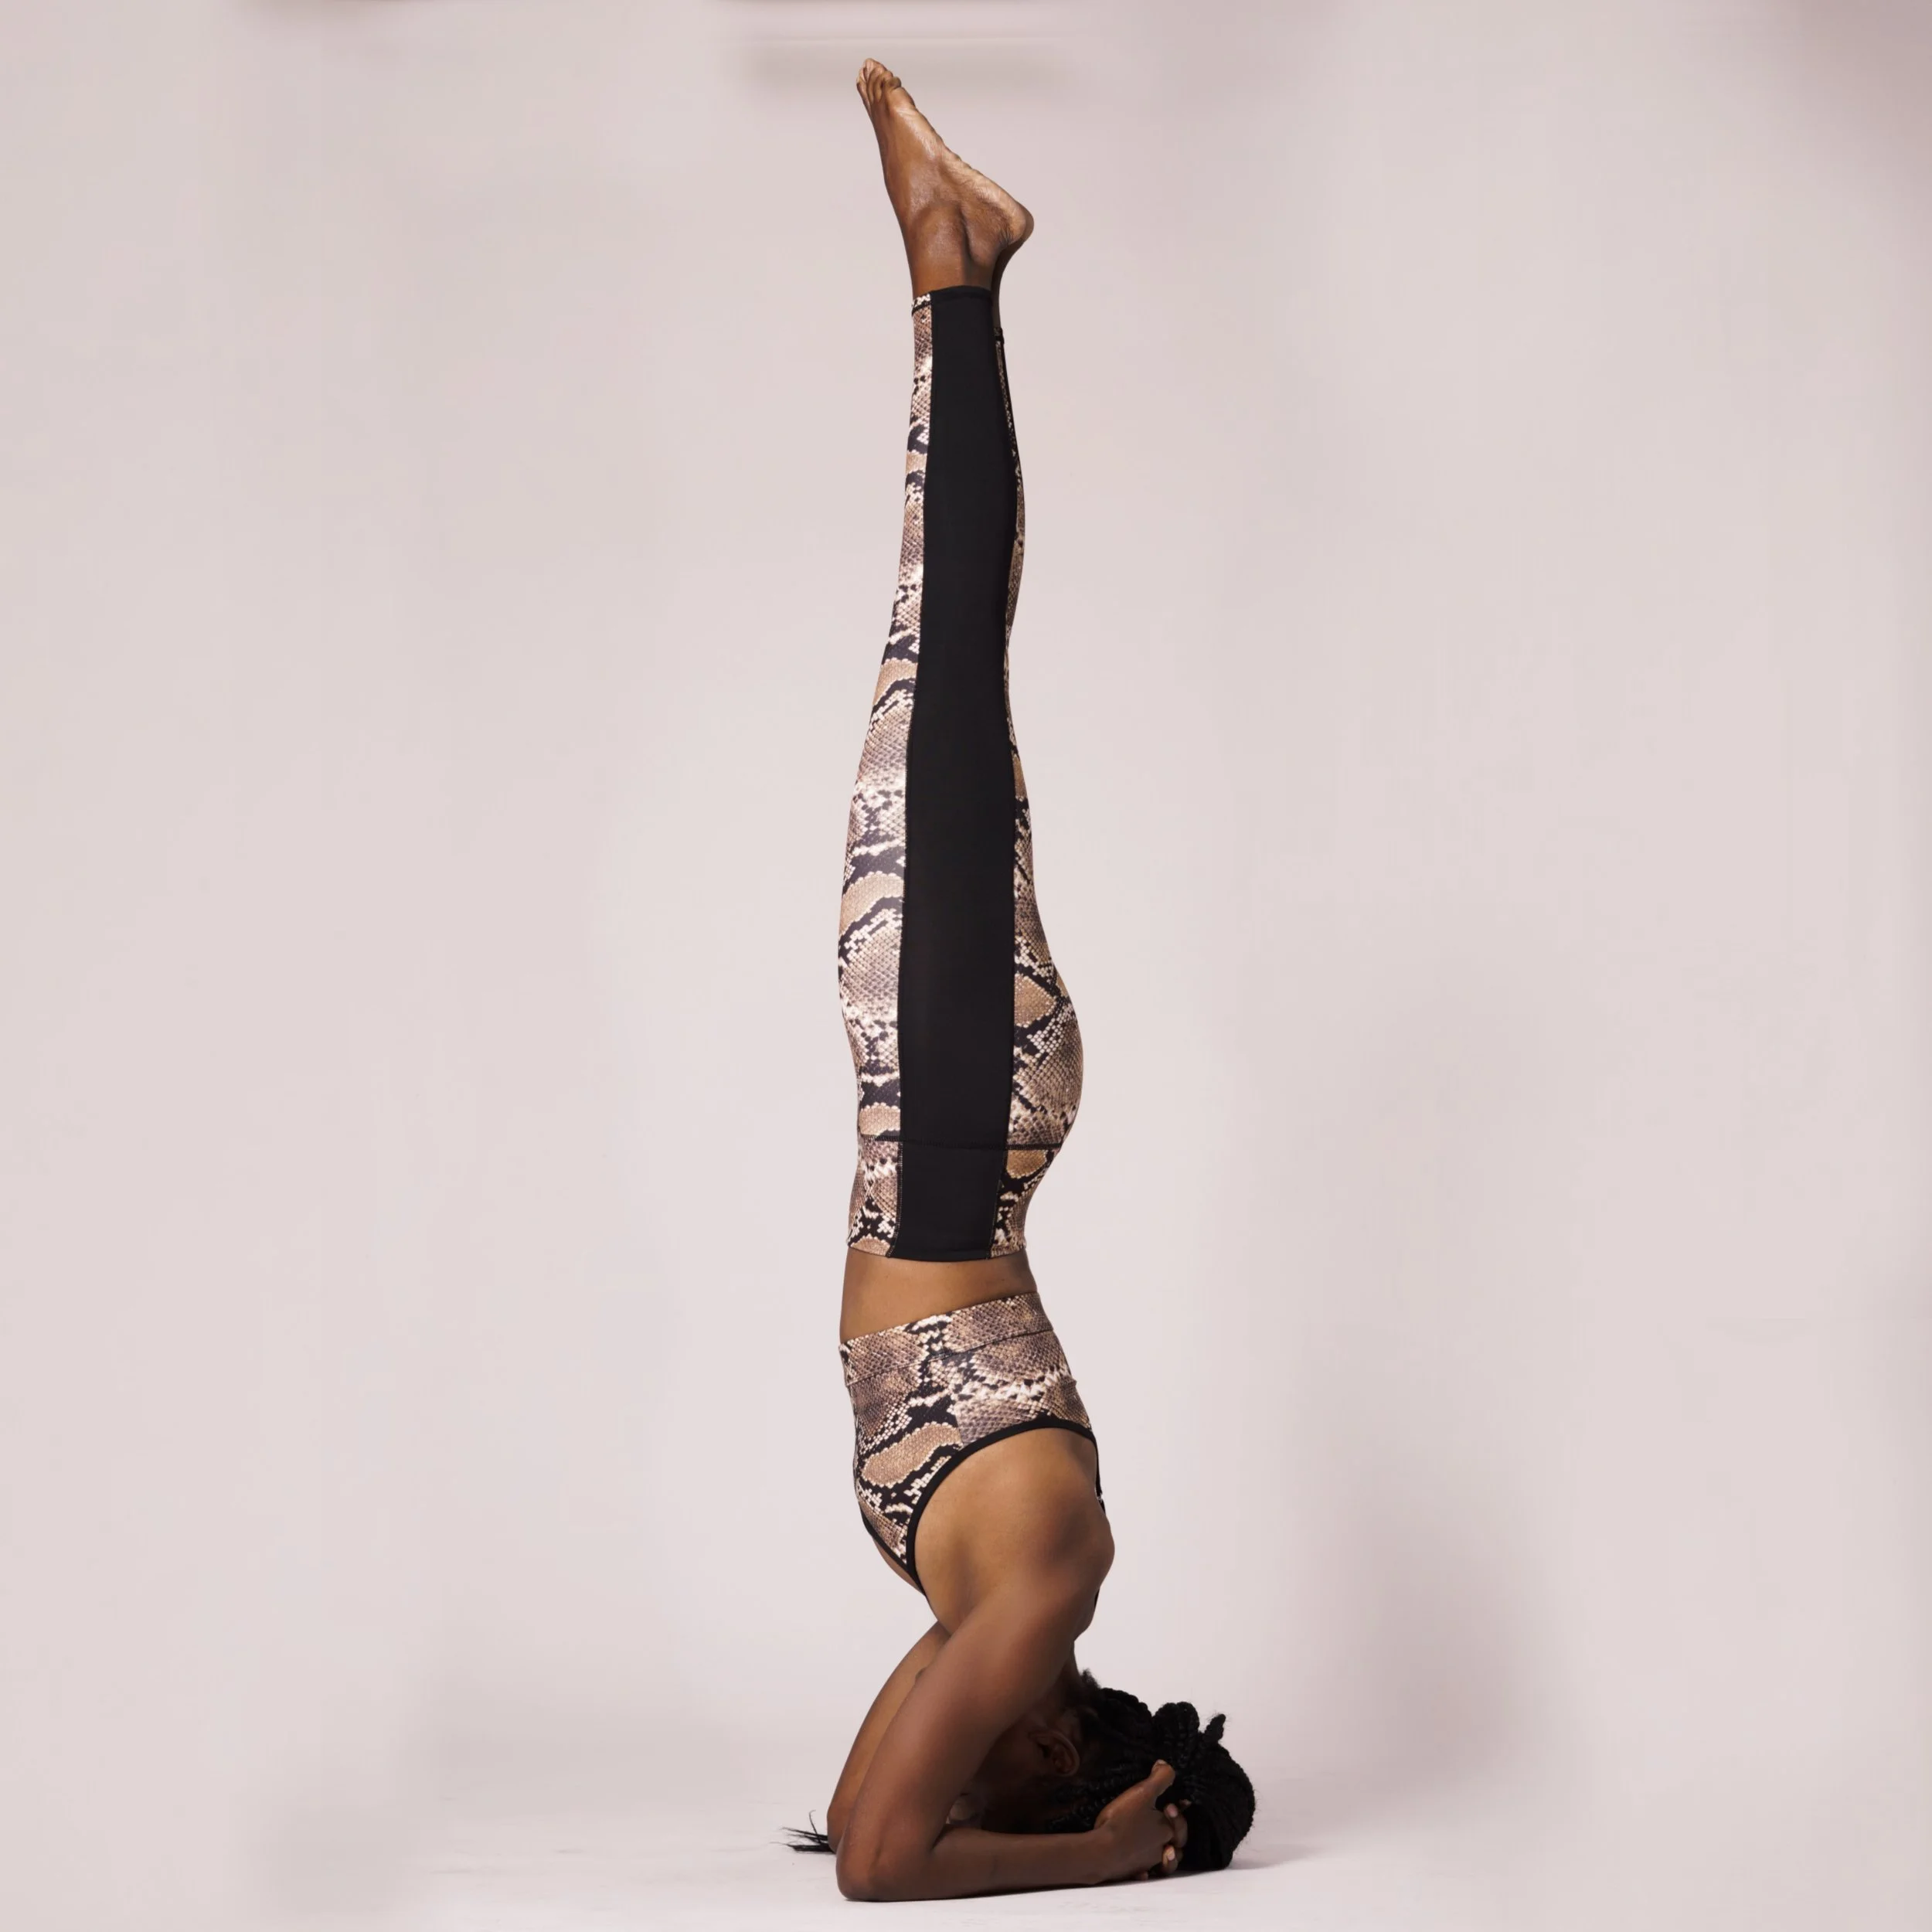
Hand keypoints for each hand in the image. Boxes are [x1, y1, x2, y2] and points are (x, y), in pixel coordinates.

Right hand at [1090, 1762, 1187, 1881]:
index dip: (1178, 1811)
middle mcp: (1162, 1849)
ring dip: (1168, 1854)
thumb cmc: (1123, 1821)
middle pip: (1178, 1844)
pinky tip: (1142, 1867)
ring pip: (1167, 1862)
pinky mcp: (1134, 1873)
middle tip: (1162, 1819)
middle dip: (1175, 1831)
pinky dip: (1147, 1870)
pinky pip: (1146, 1873)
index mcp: (1167, 1831)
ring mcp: (1148, 1863)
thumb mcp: (1142, 1793)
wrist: (1101, 1852)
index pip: (1182, 1822)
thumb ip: (1159, 1778)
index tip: (1168, 1804)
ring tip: (1162, 1846)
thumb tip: (1166, 1765)